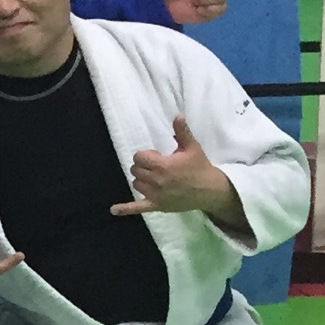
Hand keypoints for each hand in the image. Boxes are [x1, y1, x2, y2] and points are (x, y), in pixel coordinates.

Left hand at [113, 115, 243, 223]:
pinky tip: (114, 210)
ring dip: (142, 180)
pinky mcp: (157, 206)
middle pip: (135, 170)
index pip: (138, 157)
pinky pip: (138, 208)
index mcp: (162, 165)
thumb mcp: (192, 147)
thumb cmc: (200, 167)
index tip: (158, 156)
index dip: (146, 155)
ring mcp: (156, 195)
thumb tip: (177, 114)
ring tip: (155, 178)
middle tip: (158, 166)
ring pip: (136, 184)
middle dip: (143, 166)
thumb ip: (181, 131)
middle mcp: (156, 181)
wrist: (211, 190)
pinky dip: (125, 209)